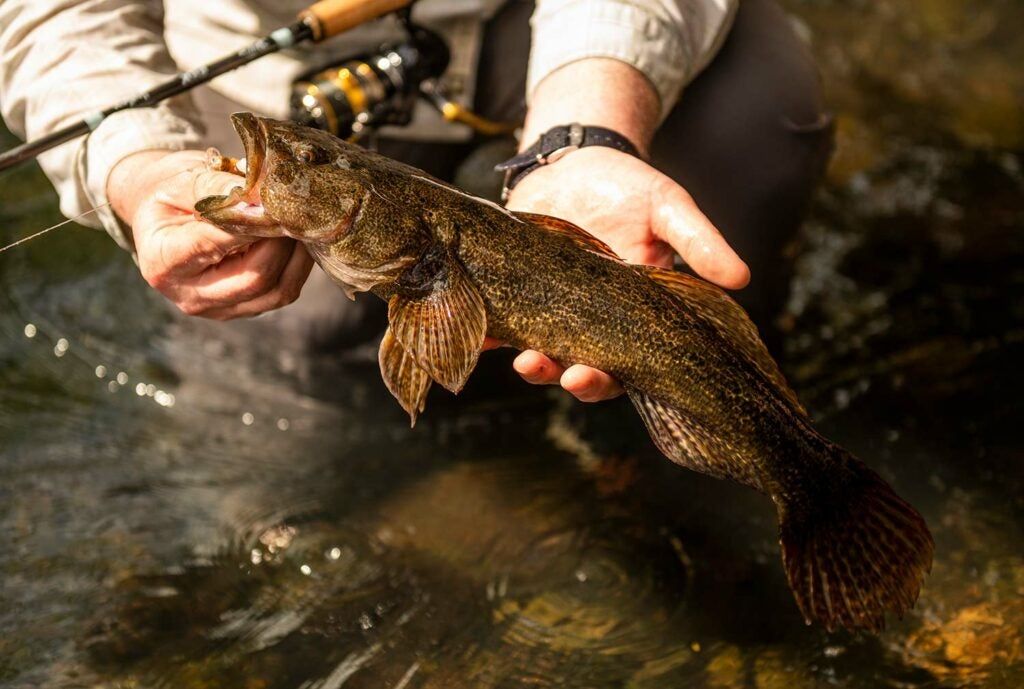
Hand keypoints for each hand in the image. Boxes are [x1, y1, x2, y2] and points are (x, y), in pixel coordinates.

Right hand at [108, 149, 312, 319]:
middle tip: (297, 210)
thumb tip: (260, 198)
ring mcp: (219, 309)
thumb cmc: (170, 196)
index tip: (275, 201)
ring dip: (298, 256)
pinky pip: (282, 293)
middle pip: (255, 279)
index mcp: (164, 261)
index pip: (216, 245)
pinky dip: (298, 265)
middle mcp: (190, 295)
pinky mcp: (242, 308)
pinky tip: (299, 239)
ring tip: (302, 223)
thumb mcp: (183, 181)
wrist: (161, 220)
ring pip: (277, 292)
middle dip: (283, 241)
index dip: (253, 224)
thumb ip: (219, 189)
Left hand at [501, 146, 749, 401]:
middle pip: (574, 365)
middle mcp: (589, 321)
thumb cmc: (629, 186)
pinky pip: (498, 319)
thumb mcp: (669, 208)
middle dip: (558, 374)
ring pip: (536, 349)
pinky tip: (474, 333)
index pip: (621, 364)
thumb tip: (742, 277)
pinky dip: (485, 329)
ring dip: (523, 360)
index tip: (585, 376)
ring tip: (516, 358)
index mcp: (630, 316)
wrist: (575, 158)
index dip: (605, 378)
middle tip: (544, 369)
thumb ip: (699, 243)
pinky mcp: (515, 290)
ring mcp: (549, 308)